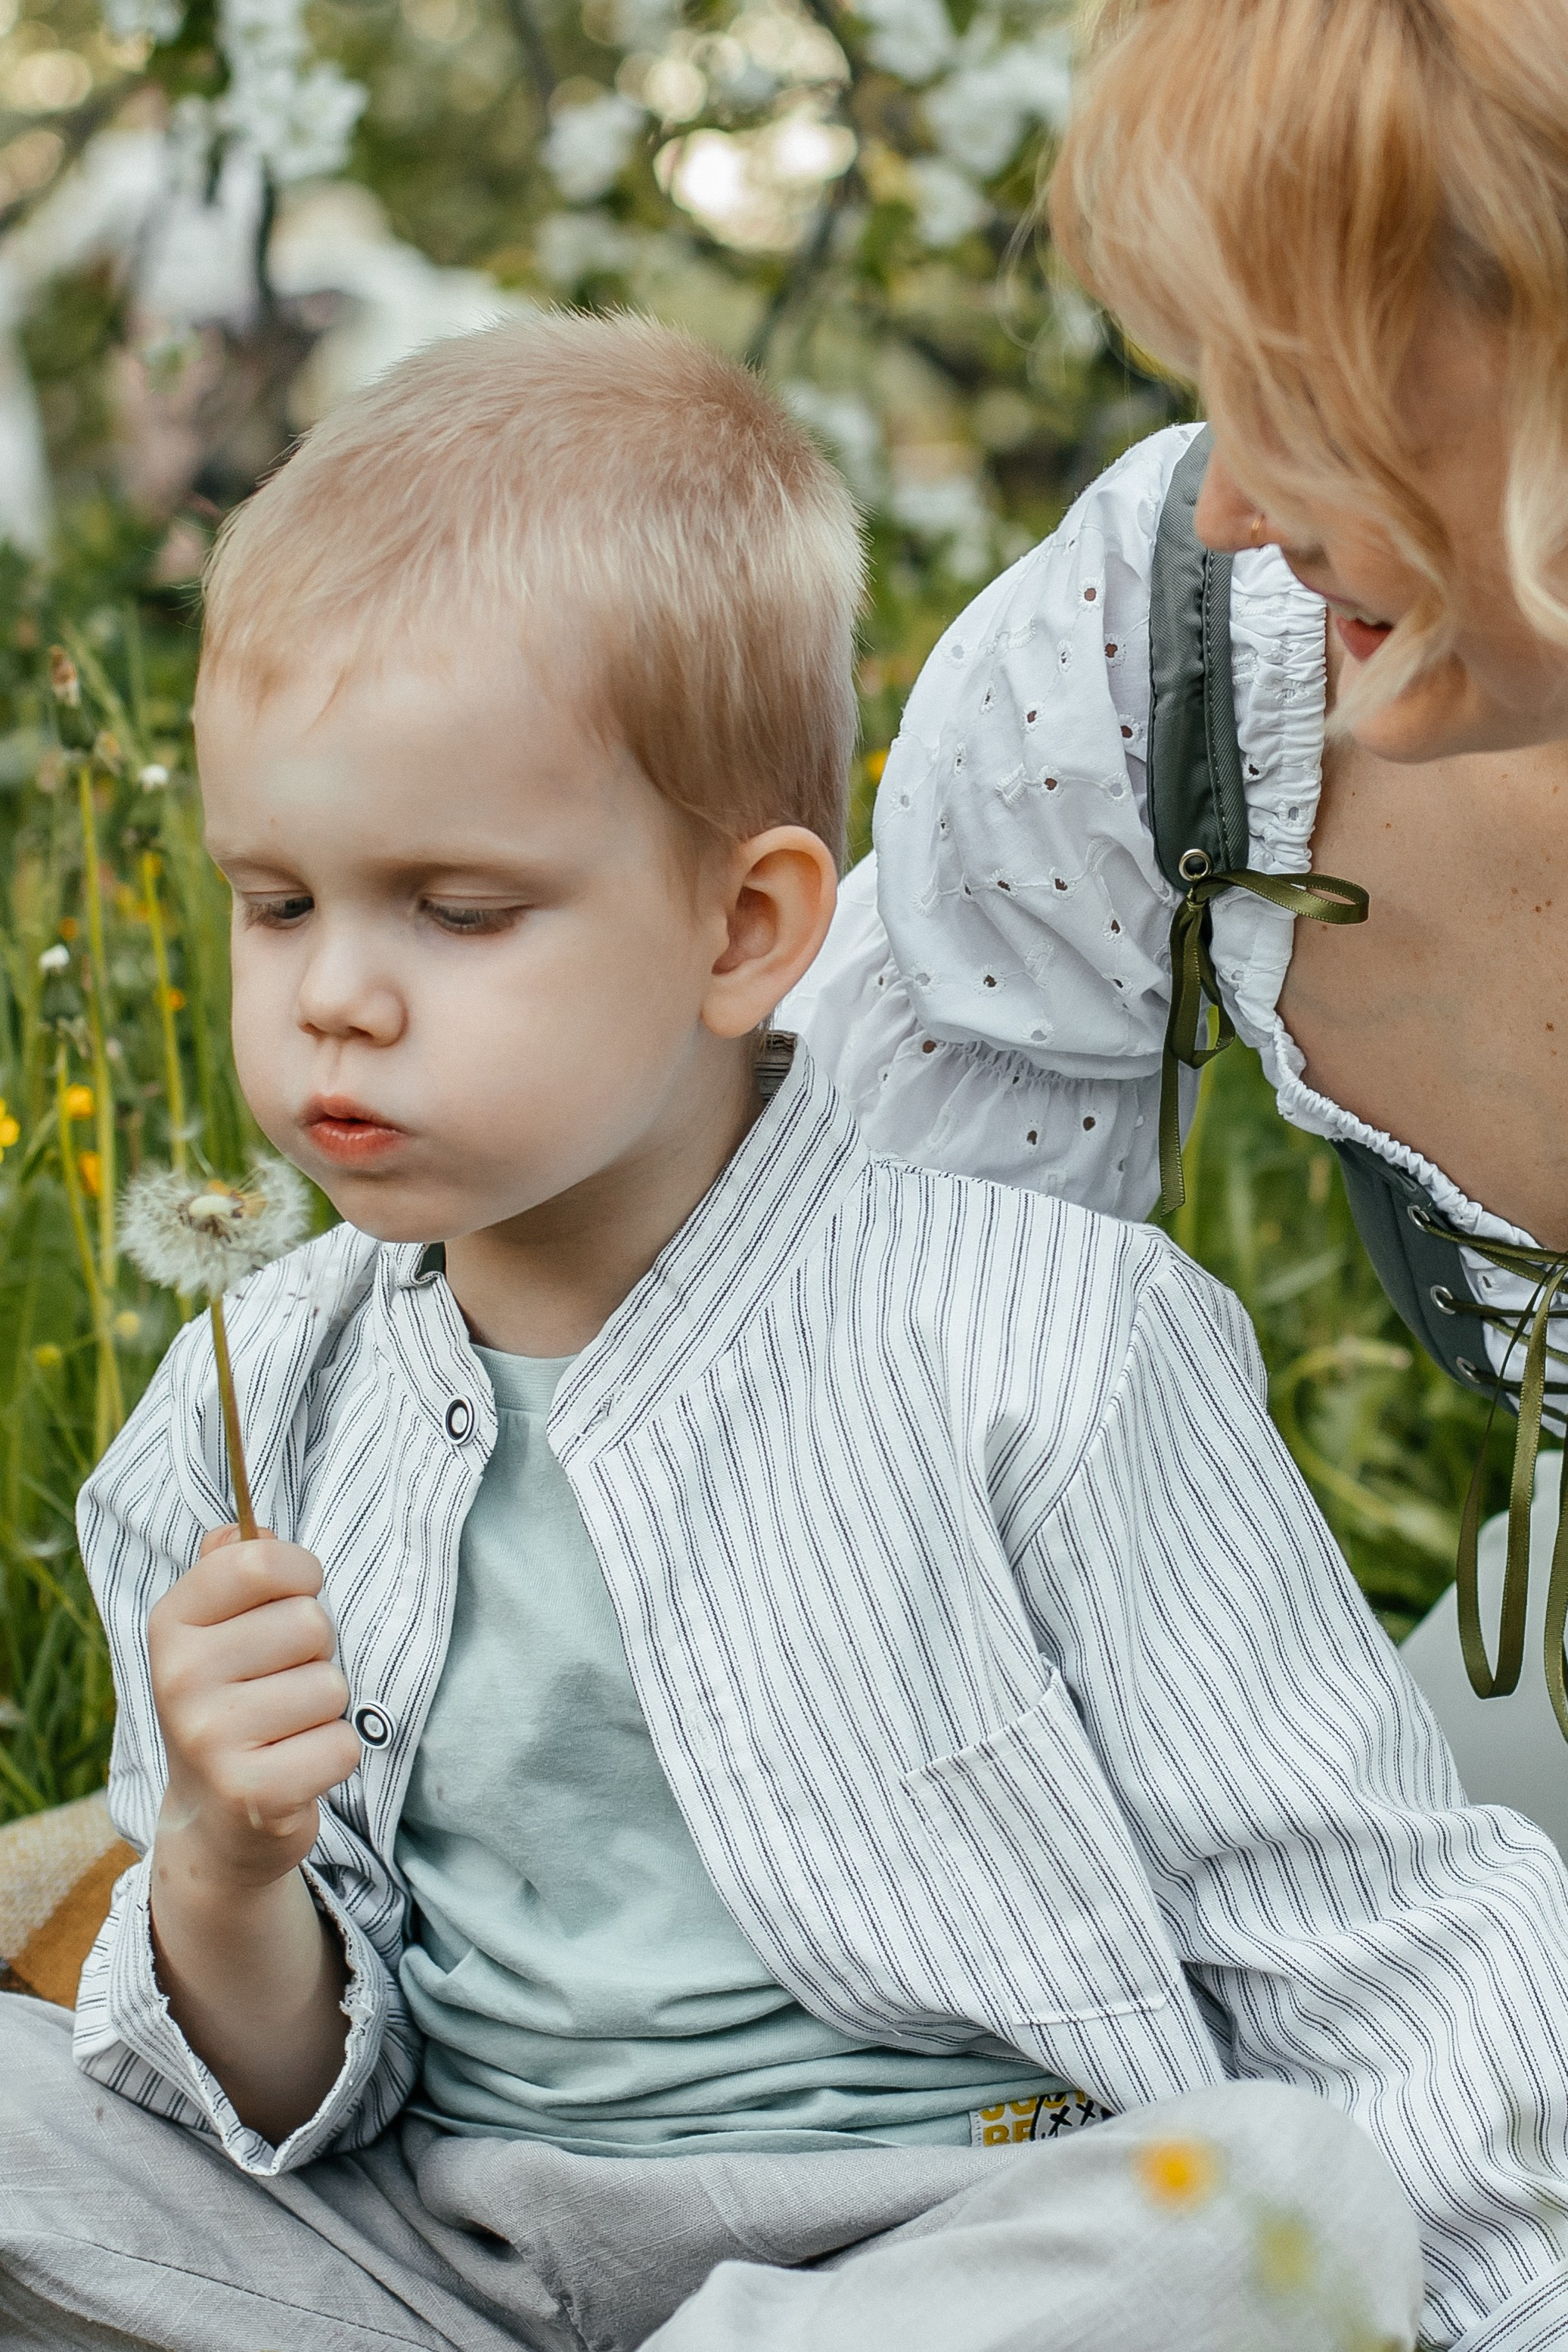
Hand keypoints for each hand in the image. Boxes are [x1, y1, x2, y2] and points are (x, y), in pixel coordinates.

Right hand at [149, 1526, 360, 1894]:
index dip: (301, 1574)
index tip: (294, 1597)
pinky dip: (334, 1755)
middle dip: (316, 1652)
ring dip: (326, 1708)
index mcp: (172, 1623)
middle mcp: (179, 1678)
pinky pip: (343, 1745)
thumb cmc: (232, 1703)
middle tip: (283, 1682)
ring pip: (331, 1685)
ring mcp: (210, 1739)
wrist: (214, 1820)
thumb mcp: (216, 1632)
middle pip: (309, 1623)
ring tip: (287, 1727)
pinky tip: (296, 1766)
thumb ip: (232, 1571)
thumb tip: (247, 1527)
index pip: (259, 1561)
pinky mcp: (253, 1793)